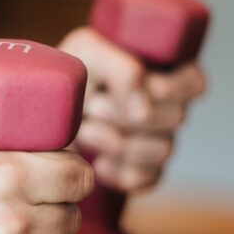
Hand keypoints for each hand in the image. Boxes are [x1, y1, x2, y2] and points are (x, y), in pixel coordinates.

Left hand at [60, 27, 206, 191]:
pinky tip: (95, 162)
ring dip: (116, 141)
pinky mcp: (141, 172)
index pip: (194, 84)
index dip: (167, 89)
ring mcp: (156, 142)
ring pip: (162, 151)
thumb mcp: (87, 53)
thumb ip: (121, 69)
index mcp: (164, 72)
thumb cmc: (68, 76)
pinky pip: (144, 180)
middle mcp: (167, 109)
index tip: (130, 88)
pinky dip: (116, 172)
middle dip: (126, 114)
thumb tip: (144, 109)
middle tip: (92, 107)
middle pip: (175, 118)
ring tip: (85, 131)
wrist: (40, 116)